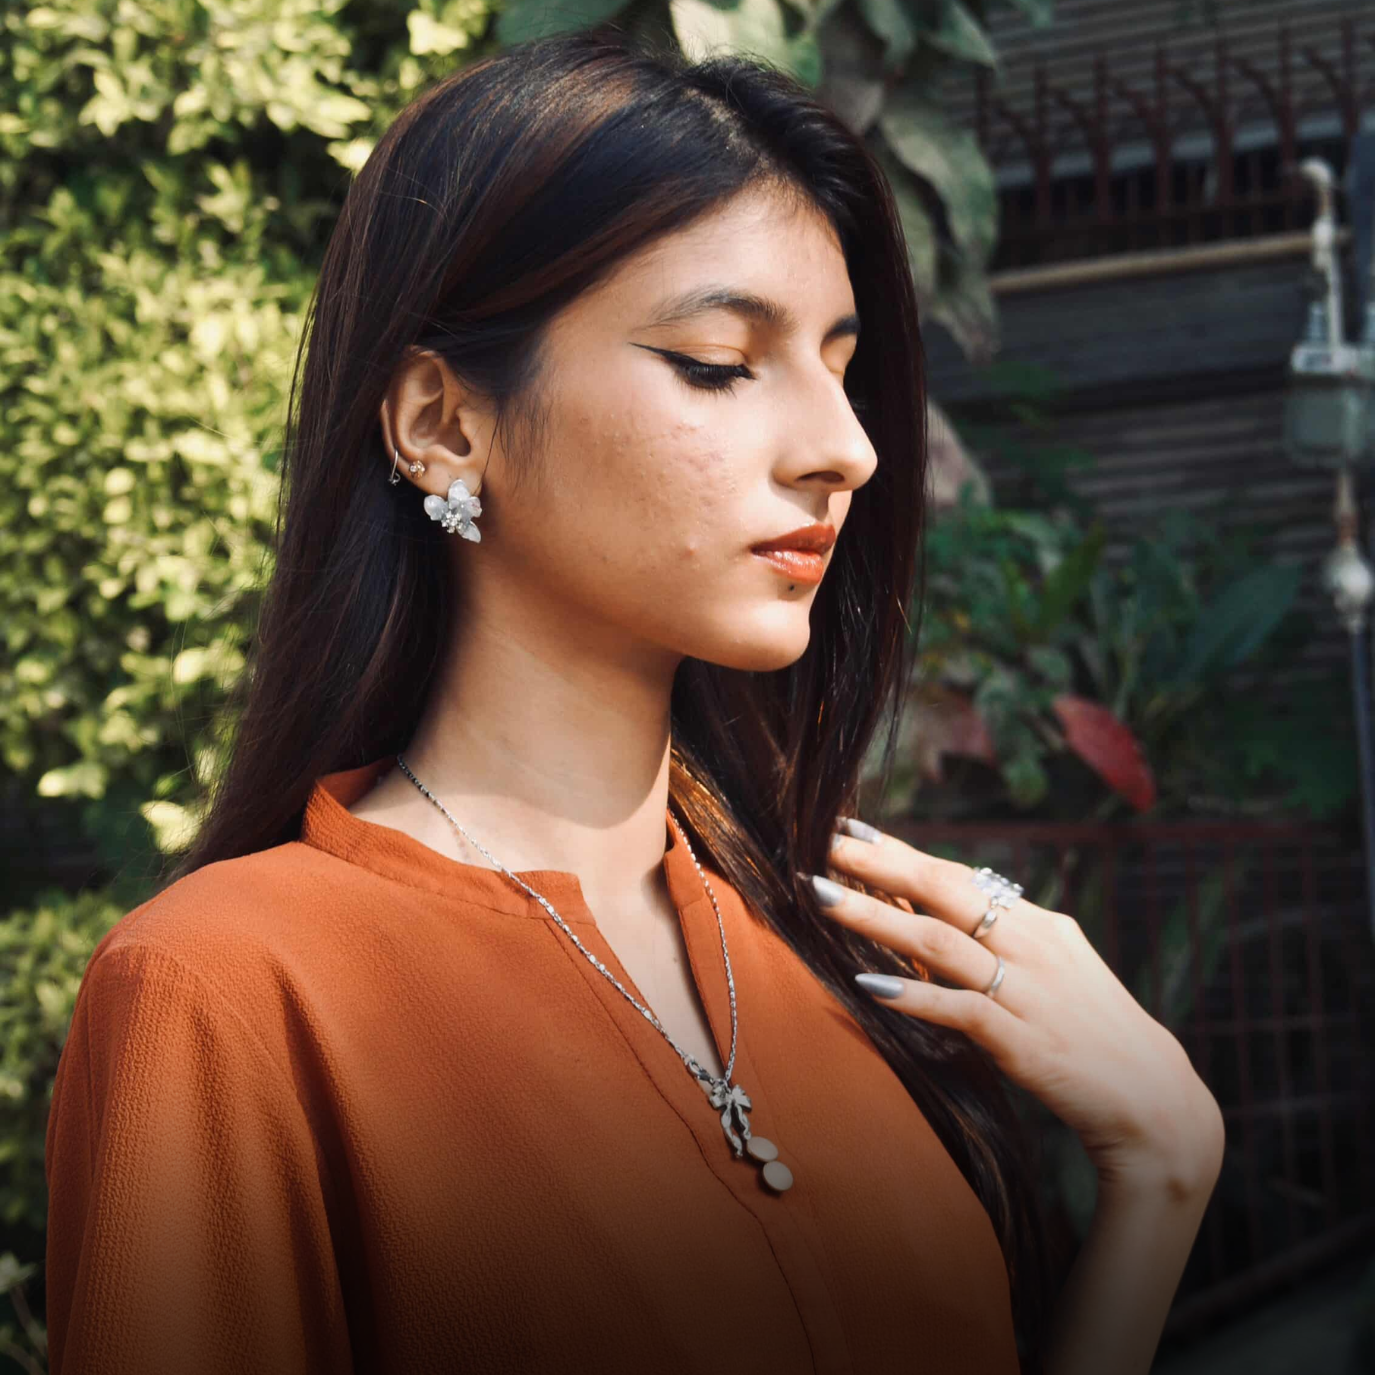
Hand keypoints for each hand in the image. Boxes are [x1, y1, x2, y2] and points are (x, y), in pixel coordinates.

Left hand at [809, 824, 1225, 1198]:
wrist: (1155, 1102)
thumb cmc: (1091, 1031)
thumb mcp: (1052, 970)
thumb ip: (1001, 939)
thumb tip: (937, 908)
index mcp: (1038, 924)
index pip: (958, 875)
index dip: (902, 851)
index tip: (851, 827)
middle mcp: (1032, 947)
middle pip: (944, 892)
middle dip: (879, 866)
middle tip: (821, 843)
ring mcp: (1027, 993)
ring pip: (939, 943)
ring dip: (875, 918)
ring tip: (822, 899)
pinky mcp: (1024, 1043)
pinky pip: (959, 1010)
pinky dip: (913, 996)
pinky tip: (866, 984)